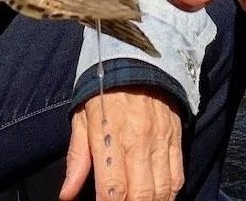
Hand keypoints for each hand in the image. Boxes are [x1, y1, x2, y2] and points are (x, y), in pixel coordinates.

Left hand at [60, 86, 182, 200]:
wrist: (138, 59)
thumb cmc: (104, 91)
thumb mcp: (82, 118)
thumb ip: (77, 159)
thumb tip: (67, 194)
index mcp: (109, 137)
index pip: (112, 189)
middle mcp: (138, 142)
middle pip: (140, 196)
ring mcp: (160, 141)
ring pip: (162, 190)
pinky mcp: (176, 138)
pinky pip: (177, 176)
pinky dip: (169, 194)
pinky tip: (158, 198)